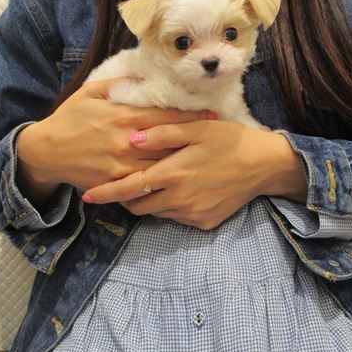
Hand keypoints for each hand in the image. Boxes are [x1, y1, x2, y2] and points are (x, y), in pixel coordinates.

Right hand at [16, 78, 212, 206]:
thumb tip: (143, 75)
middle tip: (219, 139)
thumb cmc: (69, 118)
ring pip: (161, 165)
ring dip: (184, 163)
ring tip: (206, 161)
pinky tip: (179, 182)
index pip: (166, 116)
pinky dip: (161, 182)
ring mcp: (122, 164)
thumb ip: (119, 83)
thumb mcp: (91, 92)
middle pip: (170, 142)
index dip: (192, 116)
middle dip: (195, 141)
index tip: (212, 116)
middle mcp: (127, 141)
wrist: (46, 151)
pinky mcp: (115, 182)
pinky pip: (143, 184)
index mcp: (124, 116)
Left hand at [82, 120, 306, 229]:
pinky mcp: (204, 223)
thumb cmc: (230, 141)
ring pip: (156, 213)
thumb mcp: (198, 128)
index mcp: (174, 173)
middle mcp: (179, 199)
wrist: (264, 165)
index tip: (87, 196)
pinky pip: (177, 218)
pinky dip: (171, 207)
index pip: (130, 187)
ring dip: (149, 201)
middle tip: (126, 183)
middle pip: (138, 206)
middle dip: (126, 198)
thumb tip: (131, 137)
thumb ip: (163, 132)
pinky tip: (183, 190)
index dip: (106, 193)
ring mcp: (192, 214)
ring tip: (157, 183)